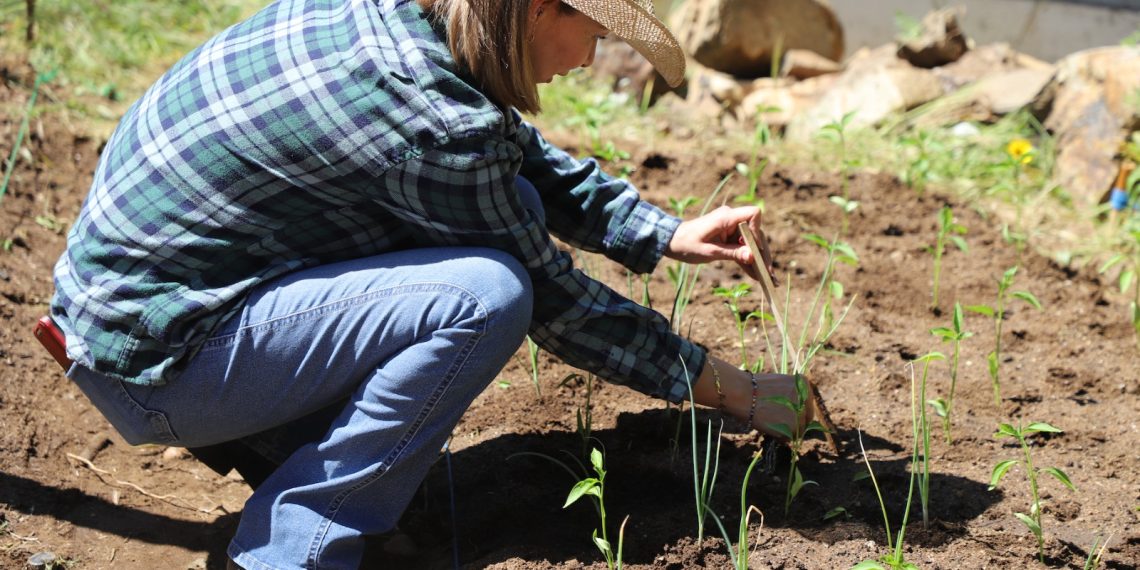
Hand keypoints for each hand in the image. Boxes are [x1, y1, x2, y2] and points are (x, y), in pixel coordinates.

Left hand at [665, 206, 766, 280]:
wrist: (671, 242)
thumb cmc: (686, 244)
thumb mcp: (709, 252)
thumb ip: (732, 253)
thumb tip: (752, 257)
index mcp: (726, 217)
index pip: (753, 214)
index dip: (757, 231)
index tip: (755, 250)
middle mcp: (731, 219)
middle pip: (755, 233)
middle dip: (762, 253)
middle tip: (769, 274)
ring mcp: (731, 228)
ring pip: (751, 243)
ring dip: (757, 260)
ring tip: (767, 279)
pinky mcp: (728, 236)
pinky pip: (742, 247)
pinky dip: (747, 260)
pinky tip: (755, 275)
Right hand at [693, 356, 814, 439]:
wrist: (741, 393)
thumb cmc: (753, 388)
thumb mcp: (778, 385)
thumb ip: (790, 396)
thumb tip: (795, 412)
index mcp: (803, 383)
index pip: (807, 405)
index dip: (797, 413)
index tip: (786, 415)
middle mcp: (806, 397)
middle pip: (806, 419)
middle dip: (794, 424)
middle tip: (778, 424)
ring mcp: (801, 412)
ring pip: (798, 430)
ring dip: (785, 431)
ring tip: (769, 423)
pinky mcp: (794, 426)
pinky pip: (788, 437)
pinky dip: (779, 437)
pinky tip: (768, 428)